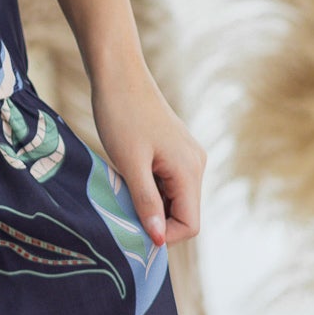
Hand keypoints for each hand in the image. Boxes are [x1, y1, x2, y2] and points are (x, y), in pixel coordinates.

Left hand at [88, 60, 207, 248]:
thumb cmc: (121, 115)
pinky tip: (128, 175)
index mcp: (190, 170)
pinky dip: (150, 187)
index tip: (132, 229)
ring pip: (173, 198)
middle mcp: (196, 164)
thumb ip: (147, 203)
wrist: (118, 74)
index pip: (190, 224)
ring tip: (122, 188)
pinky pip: (168, 181)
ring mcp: (187, 155)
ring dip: (150, 202)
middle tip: (122, 209)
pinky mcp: (175, 149)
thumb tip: (159, 241)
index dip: (164, 235)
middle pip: (183, 212)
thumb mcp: (130, 164)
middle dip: (155, 219)